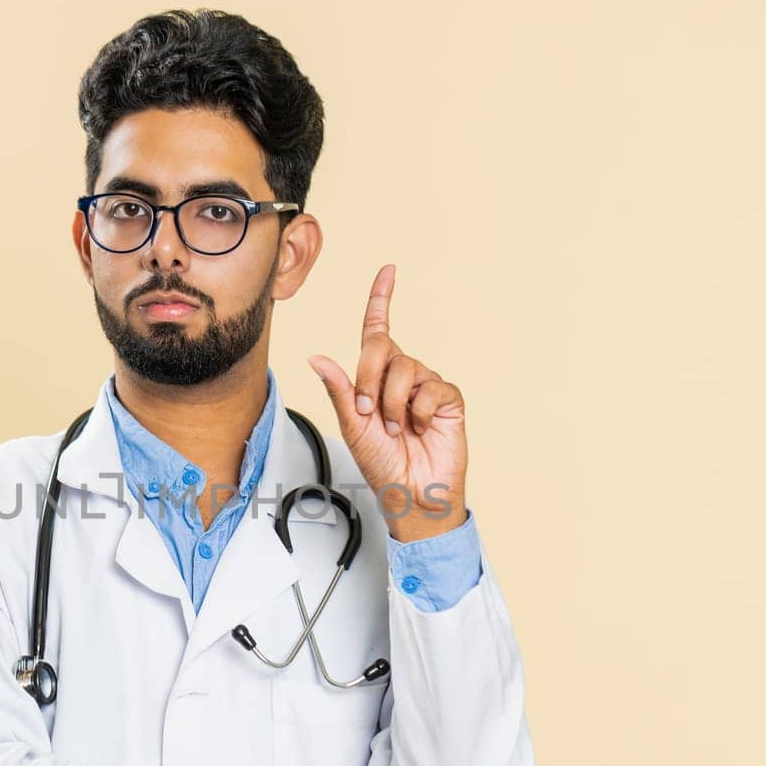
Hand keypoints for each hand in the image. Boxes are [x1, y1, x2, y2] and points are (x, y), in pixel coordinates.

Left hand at [308, 264, 467, 543]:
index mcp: (375, 378)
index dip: (383, 299)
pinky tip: (419, 428)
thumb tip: (317, 358)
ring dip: (392, 403)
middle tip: (368, 411)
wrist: (409, 493)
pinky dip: (419, 410)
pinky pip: (432, 388)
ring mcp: (427, 387)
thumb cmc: (381, 464)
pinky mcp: (449, 400)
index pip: (379, 330)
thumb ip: (340, 390)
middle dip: (368, 377)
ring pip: (406, 368)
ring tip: (397, 429)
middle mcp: (402, 377)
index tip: (389, 272)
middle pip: (383, 347)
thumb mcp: (352, 426)